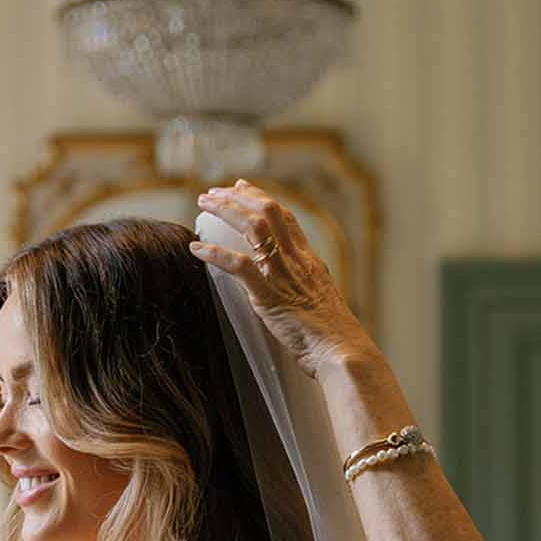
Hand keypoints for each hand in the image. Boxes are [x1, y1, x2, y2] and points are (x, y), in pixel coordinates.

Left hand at [191, 183, 371, 379]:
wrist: (343, 353)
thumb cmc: (334, 341)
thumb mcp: (321, 305)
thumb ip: (304, 294)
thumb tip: (292, 298)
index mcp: (311, 262)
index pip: (286, 218)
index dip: (262, 199)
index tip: (242, 187)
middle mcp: (298, 261)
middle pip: (268, 211)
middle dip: (238, 196)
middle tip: (213, 192)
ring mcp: (283, 276)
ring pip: (254, 227)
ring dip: (225, 210)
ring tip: (204, 204)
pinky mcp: (269, 296)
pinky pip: (238, 265)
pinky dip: (215, 253)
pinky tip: (197, 249)